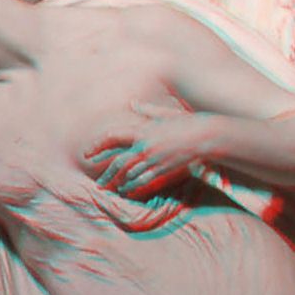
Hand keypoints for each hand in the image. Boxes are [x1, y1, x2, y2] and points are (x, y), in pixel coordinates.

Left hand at [82, 100, 206, 198]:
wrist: (206, 136)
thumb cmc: (187, 123)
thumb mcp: (165, 114)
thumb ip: (147, 111)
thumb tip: (134, 103)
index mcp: (143, 130)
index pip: (113, 137)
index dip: (98, 146)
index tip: (88, 154)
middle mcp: (145, 145)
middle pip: (119, 162)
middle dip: (107, 175)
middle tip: (100, 184)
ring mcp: (154, 159)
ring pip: (130, 174)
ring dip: (119, 183)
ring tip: (112, 189)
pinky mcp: (164, 169)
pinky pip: (144, 181)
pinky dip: (134, 186)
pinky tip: (128, 191)